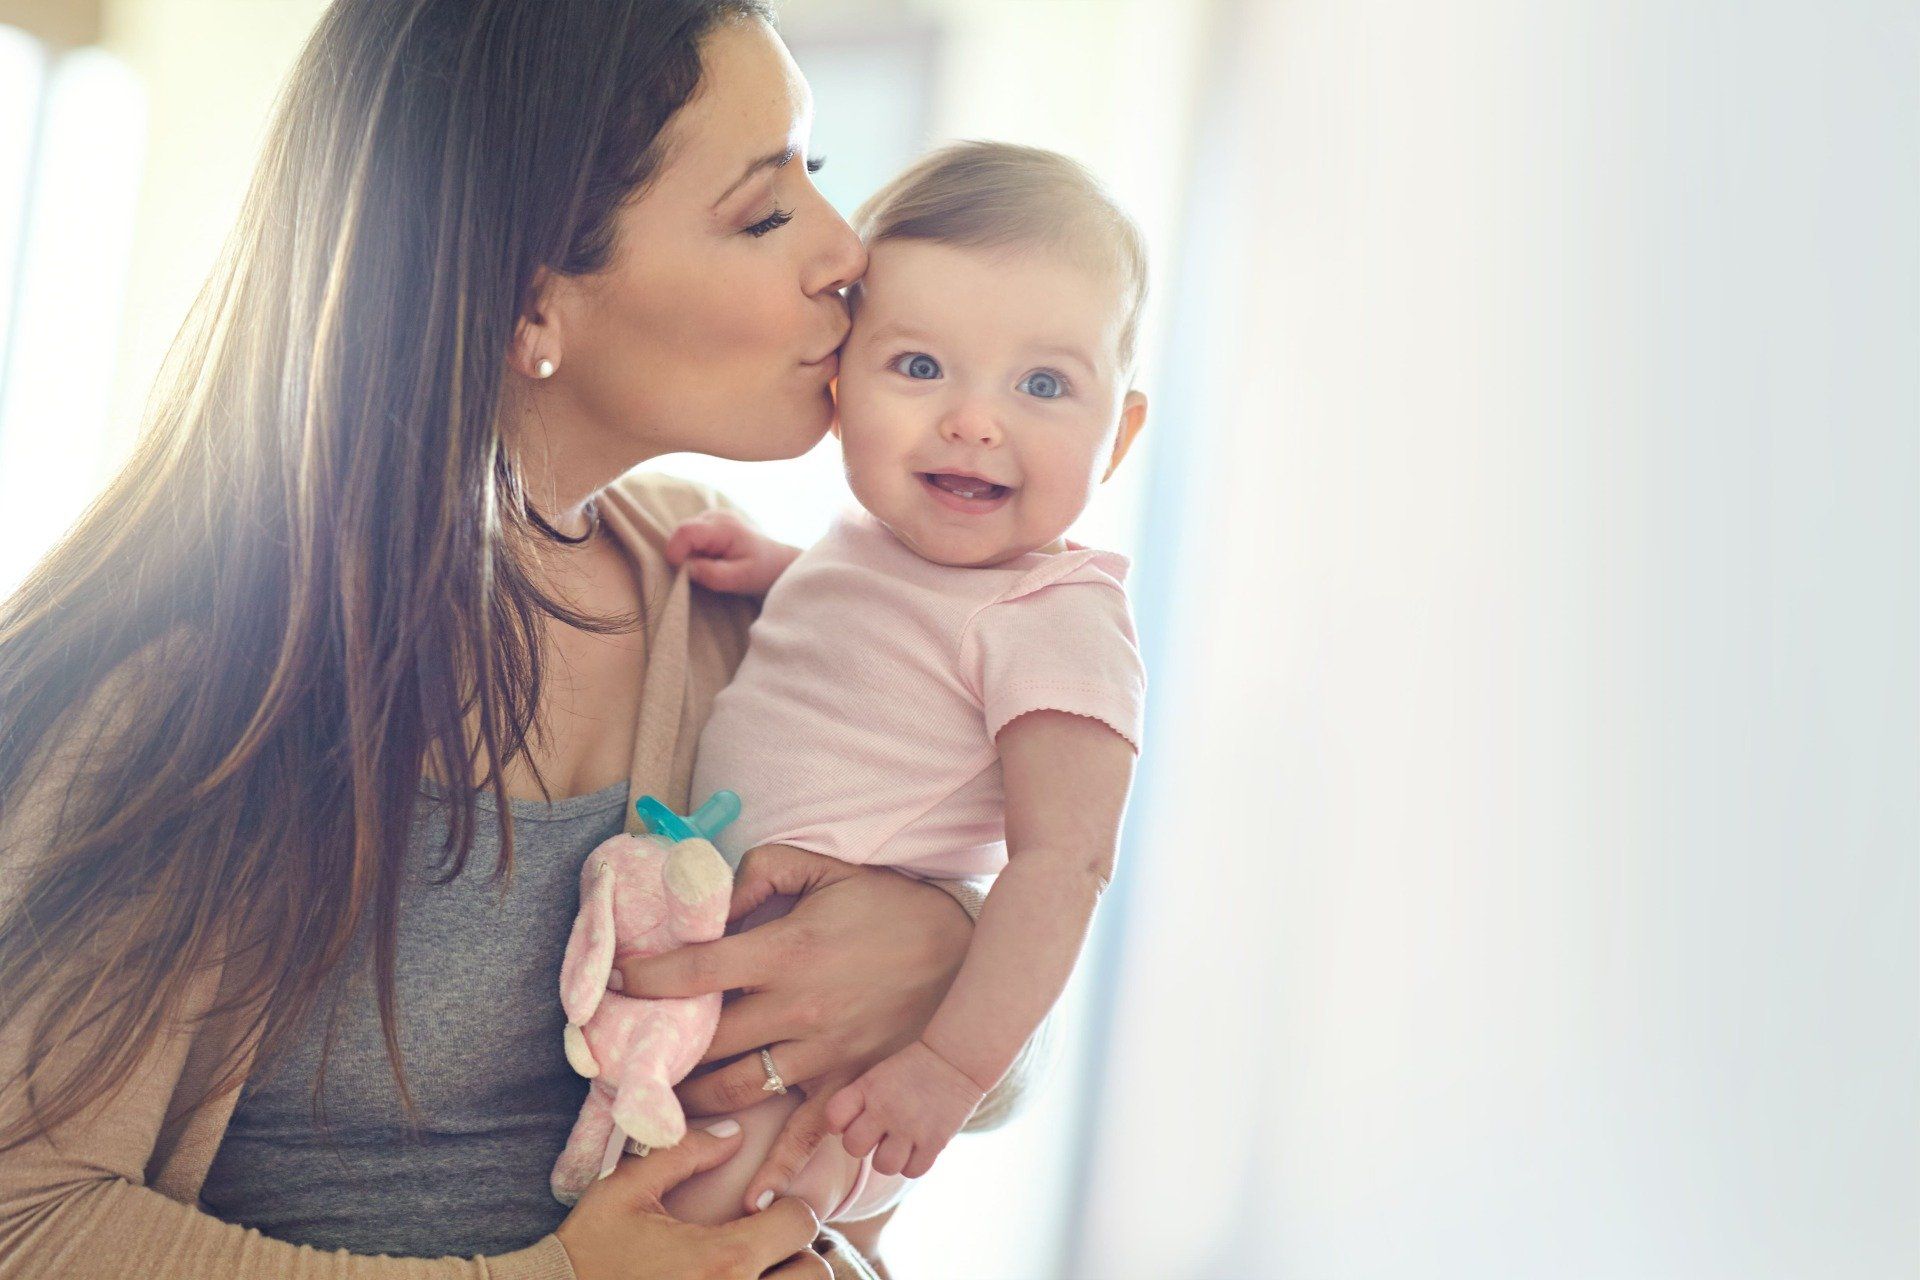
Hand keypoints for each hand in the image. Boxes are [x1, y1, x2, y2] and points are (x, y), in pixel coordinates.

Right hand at [553, 1123, 829, 1278]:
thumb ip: (685, 1155)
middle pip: (815, 1273)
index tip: (767, 1209)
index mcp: (723, 1258)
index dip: (790, 1208)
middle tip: (769, 1246)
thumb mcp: (626, 1190)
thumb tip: (734, 1133)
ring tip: (756, 1271)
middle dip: (799, 1254)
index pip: (801, 1223)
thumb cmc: (588, 1251)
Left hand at [616, 846, 973, 1216]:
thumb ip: (763, 874)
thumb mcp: (827, 870)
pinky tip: (757, 1190)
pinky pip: (811, 1130)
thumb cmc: (892, 906)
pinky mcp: (852, 1082)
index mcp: (785, 950)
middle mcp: (796, 1007)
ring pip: (741, 1087)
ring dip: (696, 1098)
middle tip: (624, 1056)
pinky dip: (782, 1164)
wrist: (967, 952)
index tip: (614, 985)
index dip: (645, 978)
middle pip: (706, 1040)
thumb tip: (715, 900)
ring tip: (667, 1100)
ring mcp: (825, 1052)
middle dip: (658, 1049)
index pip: (694, 971)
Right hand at [665, 509, 800, 596]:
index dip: (676, 552)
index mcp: (724, 527)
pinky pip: (691, 536)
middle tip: (703, 572)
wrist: (777, 561)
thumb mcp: (740, 579)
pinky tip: (712, 559)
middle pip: (682, 532)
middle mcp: (716, 515)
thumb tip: (686, 569)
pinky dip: (695, 550)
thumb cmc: (762, 571)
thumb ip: (713, 575)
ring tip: (712, 565)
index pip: (686, 531)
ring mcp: (713, 516)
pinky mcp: (711, 522)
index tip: (683, 573)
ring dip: (690, 553)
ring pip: (685, 535)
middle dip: (684, 555)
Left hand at [825, 1038, 987, 1178]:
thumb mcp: (880, 1074)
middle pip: (854, 1147)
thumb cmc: (915, 1067)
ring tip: (900, 1145)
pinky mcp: (935, 1141)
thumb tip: (844, 1132)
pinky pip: (913, 1171)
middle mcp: (885, 1108)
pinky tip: (919, 1149)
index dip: (840, 1124)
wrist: (957, 1058)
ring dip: (889, 1159)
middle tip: (878, 1135)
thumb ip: (860, 1101)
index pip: (834, 1117)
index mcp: (868, 1087)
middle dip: (863, 1145)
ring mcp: (910, 1127)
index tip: (853, 1120)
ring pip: (883, 1165)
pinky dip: (914, 1164)